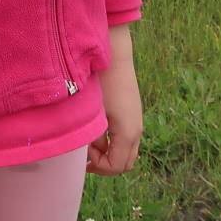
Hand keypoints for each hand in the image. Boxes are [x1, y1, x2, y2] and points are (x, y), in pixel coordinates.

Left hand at [87, 26, 141, 176]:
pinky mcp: (132, 112)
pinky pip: (126, 138)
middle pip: (125, 163)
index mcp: (128, 132)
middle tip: (86, 154)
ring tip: (91, 139)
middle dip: (105, 164)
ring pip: (127, 151)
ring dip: (109, 152)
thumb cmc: (100, 81)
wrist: (113, 53)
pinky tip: (97, 127)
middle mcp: (137, 130)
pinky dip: (113, 141)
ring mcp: (136, 120)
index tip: (83, 154)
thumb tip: (90, 151)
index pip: (116, 166)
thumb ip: (93, 137)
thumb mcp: (93, 112)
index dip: (98, 166)